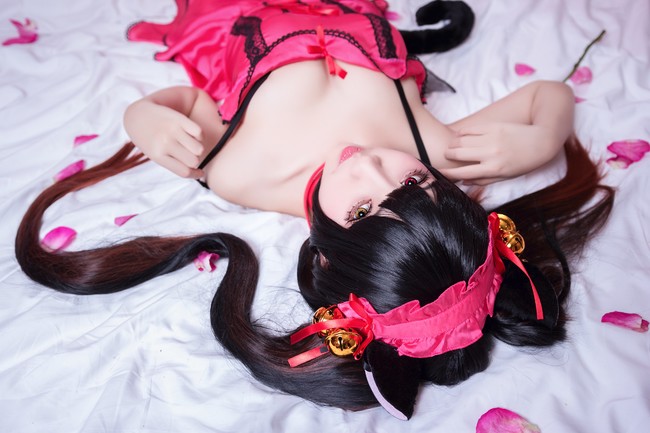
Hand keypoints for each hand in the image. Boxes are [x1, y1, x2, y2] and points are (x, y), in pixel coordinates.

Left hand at [125, 101, 204, 178]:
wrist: (137, 115)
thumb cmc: (149, 139)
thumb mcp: (154, 154)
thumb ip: (171, 161)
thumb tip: (195, 169)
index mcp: (157, 155)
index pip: (184, 172)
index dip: (196, 174)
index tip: (200, 173)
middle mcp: (165, 142)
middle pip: (193, 161)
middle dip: (195, 160)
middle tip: (190, 155)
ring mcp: (172, 130)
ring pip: (199, 148)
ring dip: (198, 149)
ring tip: (191, 145)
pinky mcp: (179, 118)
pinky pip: (199, 132)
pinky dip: (199, 136)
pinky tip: (193, 135)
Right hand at [439, 122, 561, 184]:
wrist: (542, 141)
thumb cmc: (524, 162)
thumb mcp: (506, 176)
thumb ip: (484, 180)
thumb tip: (464, 181)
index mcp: (492, 169)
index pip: (462, 172)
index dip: (448, 172)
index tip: (439, 171)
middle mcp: (489, 154)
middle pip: (458, 154)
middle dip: (448, 155)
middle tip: (446, 155)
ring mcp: (490, 138)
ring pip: (461, 140)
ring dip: (453, 143)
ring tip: (452, 145)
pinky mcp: (493, 126)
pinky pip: (470, 129)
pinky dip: (462, 132)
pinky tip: (460, 135)